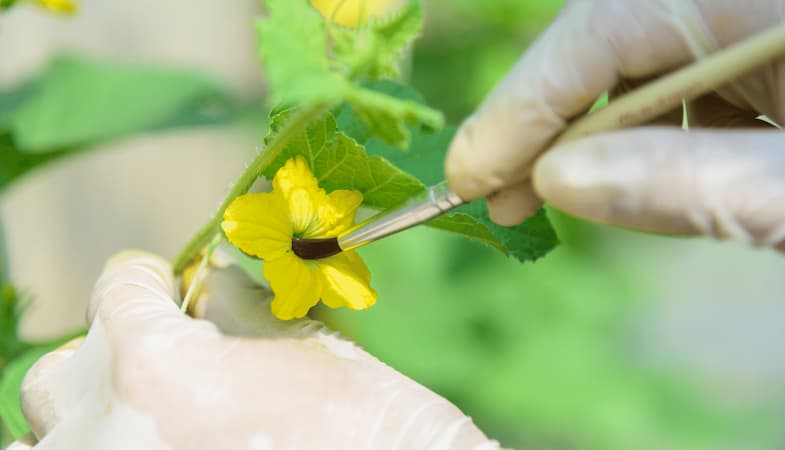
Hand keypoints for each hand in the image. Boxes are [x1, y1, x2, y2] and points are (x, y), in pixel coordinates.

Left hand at [10, 251, 497, 449]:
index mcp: (158, 369)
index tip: (167, 286)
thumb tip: (205, 284)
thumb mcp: (311, 354)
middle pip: (62, 367)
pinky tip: (148, 445)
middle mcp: (108, 437)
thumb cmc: (382, 432)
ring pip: (43, 437)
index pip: (119, 288)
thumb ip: (239, 310)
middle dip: (115, 350)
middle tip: (171, 357)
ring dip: (90, 416)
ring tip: (152, 418)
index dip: (149, 280)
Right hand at [445, 0, 784, 252]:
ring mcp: (745, 27)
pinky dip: (641, 139)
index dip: (523, 106)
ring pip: (633, 65)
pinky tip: (629, 178)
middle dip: (546, 124)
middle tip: (497, 197)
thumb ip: (690, 181)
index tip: (468, 177)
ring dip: (590, 136)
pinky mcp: (758, 59)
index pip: (604, 29)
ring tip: (545, 196)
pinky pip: (673, 86)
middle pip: (607, 42)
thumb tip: (556, 183)